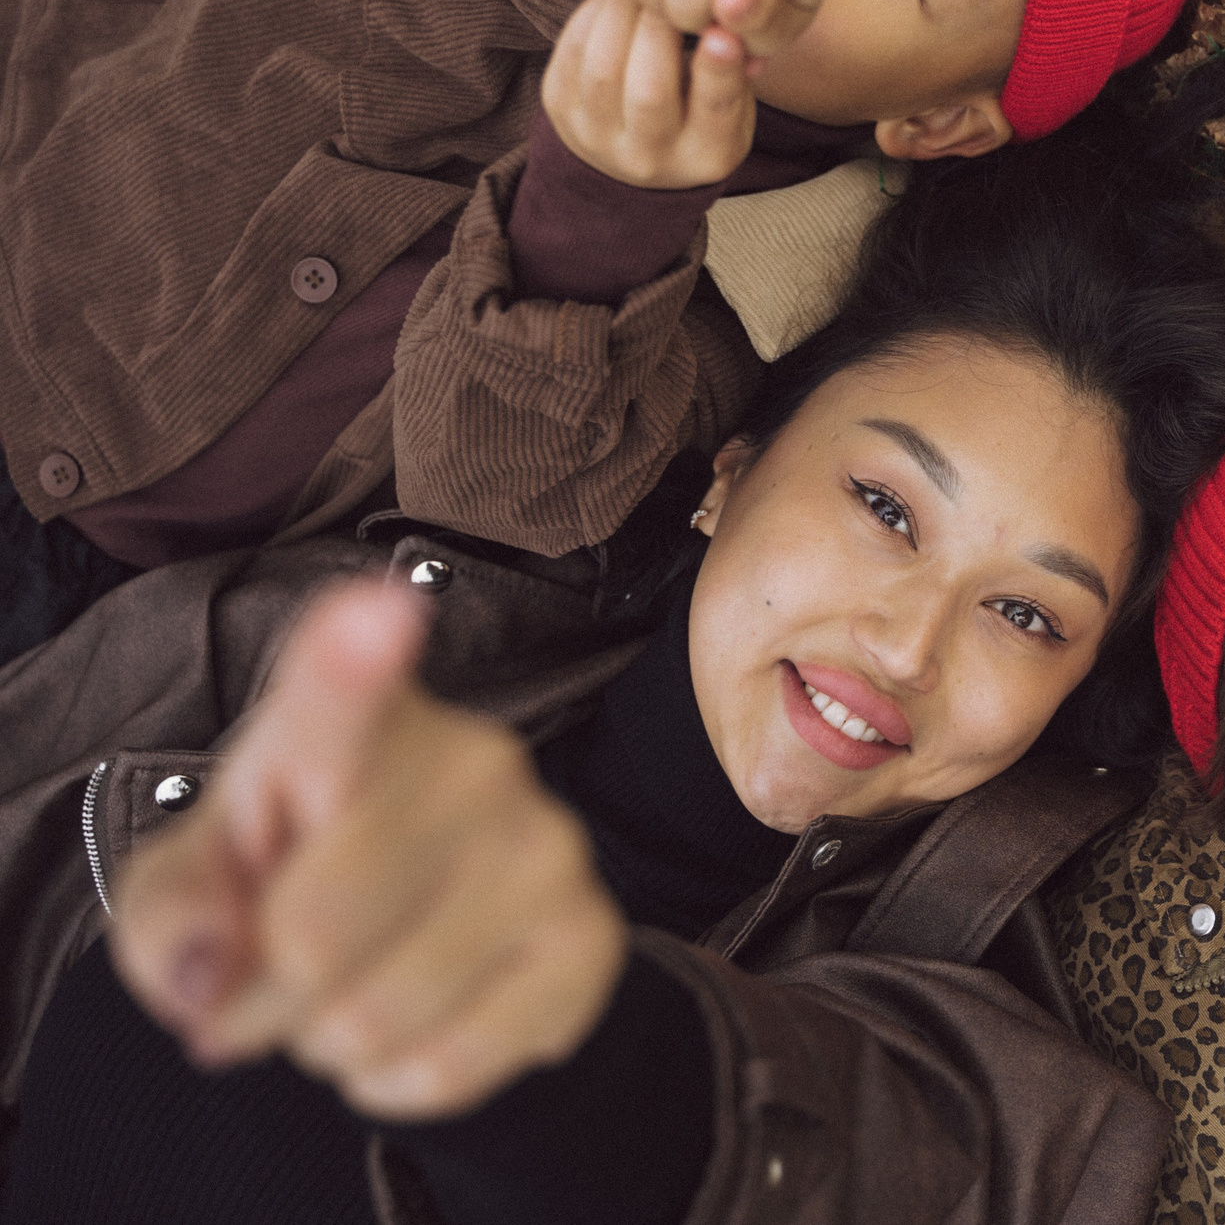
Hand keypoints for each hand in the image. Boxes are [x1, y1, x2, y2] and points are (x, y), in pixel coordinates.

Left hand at [111, 582, 626, 1122]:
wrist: (434, 934)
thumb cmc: (291, 880)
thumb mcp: (195, 884)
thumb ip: (172, 914)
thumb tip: (212, 975)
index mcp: (361, 718)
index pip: (344, 690)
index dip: (355, 657)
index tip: (381, 605)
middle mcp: (475, 759)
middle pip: (310, 928)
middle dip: (262, 996)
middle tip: (274, 979)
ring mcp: (548, 845)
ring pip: (373, 1013)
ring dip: (325, 1044)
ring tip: (349, 996)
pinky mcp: (591, 938)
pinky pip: (443, 1065)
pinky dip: (392, 1082)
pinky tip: (412, 1028)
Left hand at [543, 0, 755, 188]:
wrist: (636, 153)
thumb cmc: (700, 113)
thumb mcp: (738, 101)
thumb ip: (740, 65)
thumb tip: (736, 20)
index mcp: (706, 157)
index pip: (715, 111)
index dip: (719, 69)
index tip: (723, 29)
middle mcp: (649, 159)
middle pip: (650, 89)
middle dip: (659, 25)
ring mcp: (596, 138)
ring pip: (603, 67)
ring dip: (621, 10)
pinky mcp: (559, 110)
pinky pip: (573, 51)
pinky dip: (595, 12)